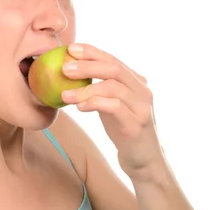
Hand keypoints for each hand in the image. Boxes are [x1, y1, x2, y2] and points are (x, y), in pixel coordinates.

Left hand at [61, 43, 165, 179]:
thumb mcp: (113, 105)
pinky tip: (80, 108)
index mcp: (137, 82)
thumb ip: (102, 88)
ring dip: (86, 88)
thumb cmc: (124, 130)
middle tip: (64, 68)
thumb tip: (72, 73)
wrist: (144, 160)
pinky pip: (115, 107)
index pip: (113, 60)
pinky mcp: (136, 125)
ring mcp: (142, 108)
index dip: (92, 52)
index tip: (71, 48)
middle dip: (87, 65)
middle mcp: (143, 91)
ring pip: (114, 87)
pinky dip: (95, 103)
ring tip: (65, 94)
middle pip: (114, 69)